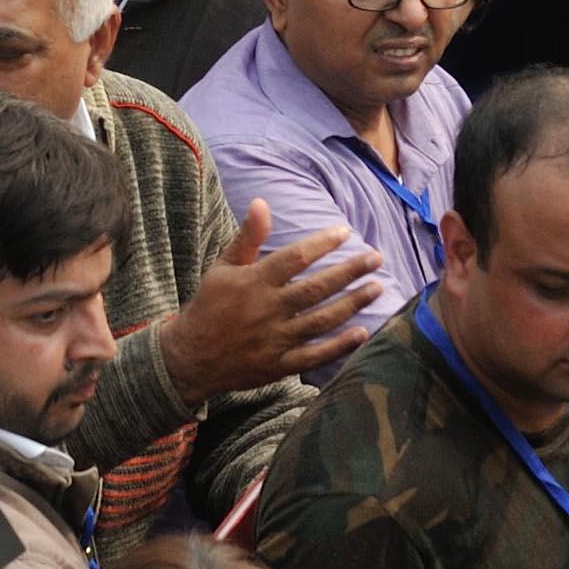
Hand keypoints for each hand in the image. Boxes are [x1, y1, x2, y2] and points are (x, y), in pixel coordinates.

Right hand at [161, 200, 381, 397]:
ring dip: (352, 304)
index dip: (321, 243)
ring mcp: (276, 340)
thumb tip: (261, 202)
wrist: (190, 358)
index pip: (295, 258)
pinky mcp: (280, 366)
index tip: (345, 232)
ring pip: (321, 320)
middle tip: (376, 257)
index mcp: (254, 282)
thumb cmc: (209, 306)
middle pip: (316, 288)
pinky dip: (340, 346)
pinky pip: (315, 356)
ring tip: (377, 287)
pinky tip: (363, 333)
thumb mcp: (222, 267)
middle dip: (349, 271)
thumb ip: (247, 237)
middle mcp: (268, 310)